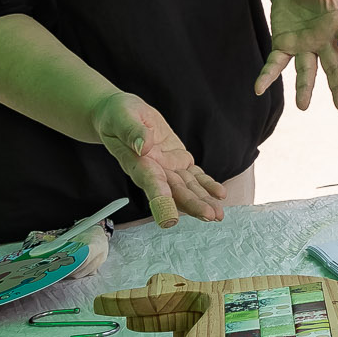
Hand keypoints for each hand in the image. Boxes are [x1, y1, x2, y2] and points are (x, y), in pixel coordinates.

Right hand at [92, 91, 225, 226]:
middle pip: (174, 191)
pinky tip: (219, 194)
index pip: (150, 183)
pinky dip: (207, 185)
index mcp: (137, 163)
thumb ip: (132, 132)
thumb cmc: (117, 116)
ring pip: (187, 187)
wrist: (120, 116)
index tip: (169, 220)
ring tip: (218, 214)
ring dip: (203, 200)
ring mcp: (166, 168)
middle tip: (209, 215)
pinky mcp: (177, 160)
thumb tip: (144, 145)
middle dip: (192, 204)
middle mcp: (153, 170)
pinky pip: (194, 175)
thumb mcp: (122, 117)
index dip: (161, 202)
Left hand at [256, 0, 337, 110]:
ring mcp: (304, 47)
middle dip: (337, 85)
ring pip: (306, 71)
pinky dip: (267, 76)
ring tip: (302, 106)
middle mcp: (324, 40)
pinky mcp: (284, 48)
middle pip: (333, 65)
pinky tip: (258, 88)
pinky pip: (276, 64)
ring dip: (304, 88)